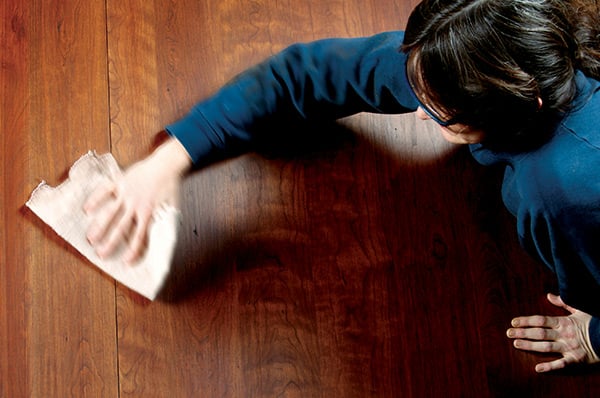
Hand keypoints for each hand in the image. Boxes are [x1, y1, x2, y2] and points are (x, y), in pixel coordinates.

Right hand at [84, 138, 191, 262]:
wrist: (167, 164)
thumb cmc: (170, 186)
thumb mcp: (172, 207)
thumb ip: (166, 222)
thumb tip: (165, 239)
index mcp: (149, 212)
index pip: (139, 236)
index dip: (133, 250)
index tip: (126, 262)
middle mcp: (135, 205)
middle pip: (120, 228)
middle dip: (110, 243)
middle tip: (100, 255)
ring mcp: (126, 193)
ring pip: (109, 212)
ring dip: (99, 226)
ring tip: (90, 238)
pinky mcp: (120, 182)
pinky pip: (105, 191)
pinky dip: (95, 200)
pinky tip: (87, 210)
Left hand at [507, 293, 599, 372]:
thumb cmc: (594, 322)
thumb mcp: (579, 309)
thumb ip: (563, 303)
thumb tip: (549, 295)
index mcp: (564, 322)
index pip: (540, 320)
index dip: (526, 321)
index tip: (513, 322)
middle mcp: (564, 335)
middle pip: (539, 333)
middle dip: (523, 333)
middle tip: (508, 333)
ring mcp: (569, 348)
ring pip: (546, 347)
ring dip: (530, 346)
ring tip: (516, 344)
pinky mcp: (575, 360)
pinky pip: (561, 364)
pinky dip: (550, 367)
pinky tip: (538, 369)